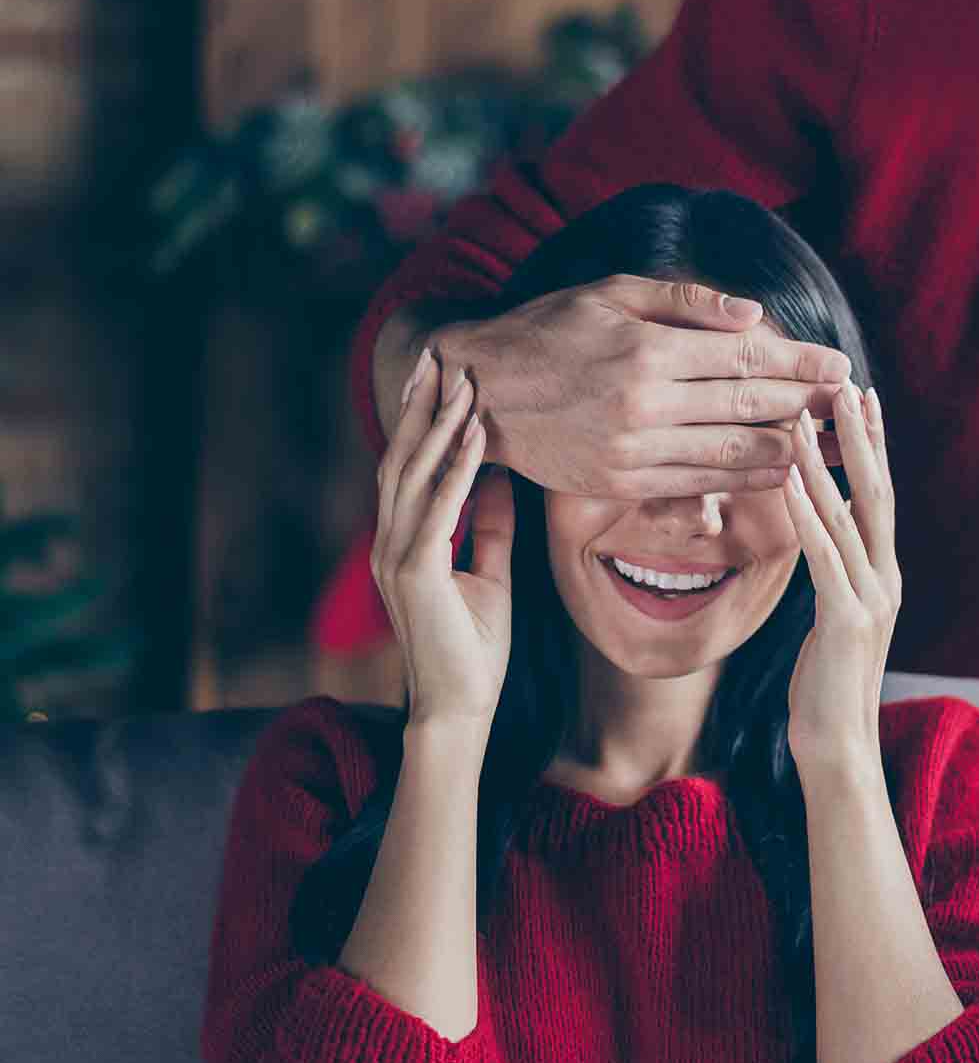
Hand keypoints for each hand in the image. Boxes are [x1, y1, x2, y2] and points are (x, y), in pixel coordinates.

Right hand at [373, 347, 515, 728]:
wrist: (461, 708)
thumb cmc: (474, 646)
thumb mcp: (491, 572)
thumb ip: (489, 525)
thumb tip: (504, 475)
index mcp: (404, 540)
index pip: (409, 467)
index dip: (422, 419)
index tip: (441, 374)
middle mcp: (391, 542)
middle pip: (401, 458)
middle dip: (420, 405)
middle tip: (439, 354)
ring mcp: (397, 557)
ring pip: (413, 475)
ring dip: (439, 425)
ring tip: (462, 381)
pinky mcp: (415, 574)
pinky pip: (439, 509)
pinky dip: (458, 469)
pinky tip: (477, 436)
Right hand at [435, 276, 856, 503]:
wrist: (479, 391)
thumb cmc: (549, 328)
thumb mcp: (612, 292)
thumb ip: (687, 303)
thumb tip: (753, 314)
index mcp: (647, 347)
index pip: (744, 356)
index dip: (799, 362)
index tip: (840, 364)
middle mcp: (644, 401)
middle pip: (747, 405)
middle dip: (807, 404)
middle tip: (850, 403)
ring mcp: (631, 447)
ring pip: (729, 451)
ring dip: (788, 448)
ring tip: (830, 444)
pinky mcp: (619, 482)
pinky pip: (697, 483)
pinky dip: (744, 479)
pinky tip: (778, 472)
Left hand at [778, 380, 900, 773]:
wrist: (839, 746)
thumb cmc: (826, 685)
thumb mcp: (836, 618)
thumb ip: (838, 573)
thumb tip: (830, 529)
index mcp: (884, 575)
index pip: (881, 497)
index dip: (875, 446)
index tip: (864, 399)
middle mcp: (886, 579)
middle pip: (878, 493)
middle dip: (861, 438)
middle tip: (847, 386)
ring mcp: (872, 598)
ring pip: (850, 516)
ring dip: (825, 464)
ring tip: (805, 420)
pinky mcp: (846, 619)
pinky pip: (824, 554)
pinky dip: (807, 511)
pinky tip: (788, 479)